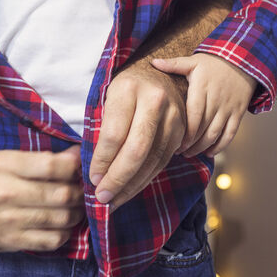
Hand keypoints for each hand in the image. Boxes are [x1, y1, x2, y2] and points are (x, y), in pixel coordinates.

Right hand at [0, 148, 83, 251]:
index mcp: (4, 167)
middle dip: (79, 192)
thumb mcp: (1, 160)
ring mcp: (9, 220)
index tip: (80, 166)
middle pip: (61, 194)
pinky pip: (51, 240)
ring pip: (60, 219)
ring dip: (76, 213)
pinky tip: (60, 225)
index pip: (52, 166)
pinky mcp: (11, 241)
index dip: (75, 166)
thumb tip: (74, 156)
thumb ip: (36, 159)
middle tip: (82, 190)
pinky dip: (64, 233)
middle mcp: (7, 193)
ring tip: (75, 207)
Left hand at [89, 63, 185, 206]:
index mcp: (129, 89)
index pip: (114, 134)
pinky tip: (130, 190)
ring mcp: (174, 116)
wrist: (159, 75)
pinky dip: (145, 179)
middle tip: (102, 197)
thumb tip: (95, 172)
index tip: (92, 179)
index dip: (102, 161)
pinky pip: (163, 161)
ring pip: (152, 160)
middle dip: (118, 178)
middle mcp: (155, 101)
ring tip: (113, 201)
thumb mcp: (107, 97)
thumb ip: (101, 128)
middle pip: (136, 150)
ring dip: (132, 185)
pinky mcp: (183, 131)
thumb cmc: (124, 90)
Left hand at [152, 53, 255, 156]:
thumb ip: (173, 64)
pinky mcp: (238, 113)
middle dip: (190, 143)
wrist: (242, 61)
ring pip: (215, 133)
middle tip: (177, 152)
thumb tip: (153, 62)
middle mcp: (216, 100)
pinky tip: (209, 152)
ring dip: (202, 147)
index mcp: (202, 89)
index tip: (174, 142)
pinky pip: (230, 133)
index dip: (185, 132)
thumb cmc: (213, 63)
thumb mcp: (193, 61)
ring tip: (189, 153)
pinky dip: (220, 146)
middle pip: (203, 128)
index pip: (194, 115)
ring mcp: (228, 108)